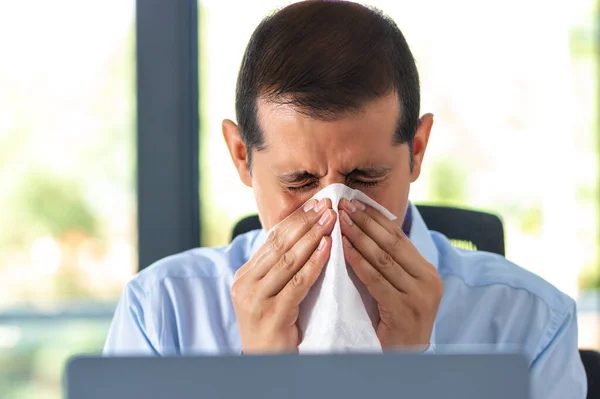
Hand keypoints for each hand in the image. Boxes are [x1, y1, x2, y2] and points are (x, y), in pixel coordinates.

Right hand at [232, 198, 335, 352]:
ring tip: (330, 220)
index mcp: (244, 275)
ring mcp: (255, 300)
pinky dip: (314, 263)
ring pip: (287, 260)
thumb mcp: (269, 293)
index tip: (315, 203)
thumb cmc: (274, 326)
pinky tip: (328, 248)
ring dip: (311, 237)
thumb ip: (278, 268)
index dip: (295, 220)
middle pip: (278, 245)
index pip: (271, 240)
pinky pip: (297, 283)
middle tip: (326, 204)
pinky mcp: (272, 315)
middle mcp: (245, 284)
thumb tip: (300, 235)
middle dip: (304, 222)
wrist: (266, 363)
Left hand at [338, 199, 442, 349]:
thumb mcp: (397, 288)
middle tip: (343, 204)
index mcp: (428, 271)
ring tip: (339, 220)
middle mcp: (429, 280)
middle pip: (392, 243)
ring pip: (383, 258)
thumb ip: (388, 264)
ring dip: (358, 236)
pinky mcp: (406, 310)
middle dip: (365, 221)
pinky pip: (376, 279)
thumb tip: (363, 228)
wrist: (402, 359)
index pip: (399, 237)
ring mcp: (420, 296)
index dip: (375, 217)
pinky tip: (342, 248)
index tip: (354, 201)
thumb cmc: (393, 322)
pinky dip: (358, 261)